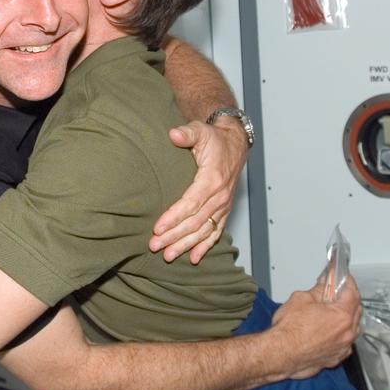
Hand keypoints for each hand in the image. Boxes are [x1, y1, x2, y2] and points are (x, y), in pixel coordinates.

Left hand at [149, 119, 249, 263]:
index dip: (174, 217)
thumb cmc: (214, 139)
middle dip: (174, 236)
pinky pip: (215, 232)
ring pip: (204, 231)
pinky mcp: (224, 210)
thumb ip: (187, 133)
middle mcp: (220, 196)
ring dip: (186, 245)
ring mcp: (223, 205)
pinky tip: (194, 258)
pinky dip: (205, 247)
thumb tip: (174, 134)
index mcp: (212, 179)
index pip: (191, 203)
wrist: (234, 144)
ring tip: (168, 256)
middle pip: (195, 222)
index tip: (157, 228)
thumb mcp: (201, 131)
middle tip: (154, 246)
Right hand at [270, 277, 361, 379]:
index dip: (347, 282)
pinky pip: (344, 343)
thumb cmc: (288, 332)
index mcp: (342, 316)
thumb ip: (318, 290)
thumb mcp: (301, 299)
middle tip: (335, 291)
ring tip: (329, 311)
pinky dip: (339, 334)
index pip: (352, 293)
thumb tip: (324, 285)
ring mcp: (342, 348)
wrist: (279, 354)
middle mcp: (347, 334)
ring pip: (352, 329)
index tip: (343, 277)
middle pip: (356, 310)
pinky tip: (326, 330)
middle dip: (347, 298)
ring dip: (345, 318)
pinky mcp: (335, 358)